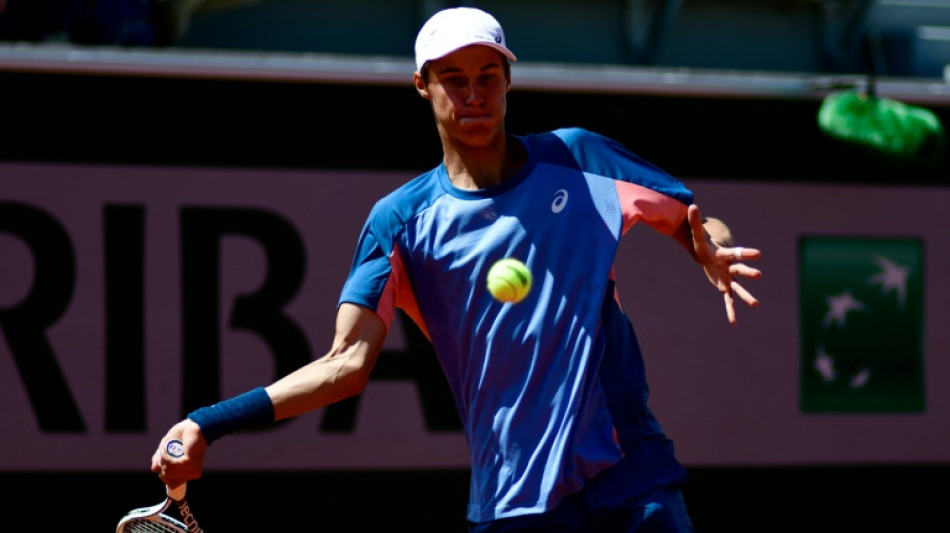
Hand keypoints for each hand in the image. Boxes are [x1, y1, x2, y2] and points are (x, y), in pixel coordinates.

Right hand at [150, 419, 207, 488]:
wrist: (193, 426)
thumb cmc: (181, 437)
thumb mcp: (166, 450)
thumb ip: (159, 461)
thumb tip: (155, 469)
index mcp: (188, 473)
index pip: (171, 484)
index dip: (163, 473)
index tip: (165, 461)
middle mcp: (192, 474)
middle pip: (166, 478)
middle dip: (162, 464)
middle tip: (167, 451)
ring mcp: (192, 469)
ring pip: (167, 472)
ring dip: (163, 458)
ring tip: (169, 447)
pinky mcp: (190, 463)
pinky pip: (170, 465)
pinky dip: (165, 455)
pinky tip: (169, 447)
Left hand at [688, 204, 760, 324]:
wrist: (708, 254)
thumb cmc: (703, 244)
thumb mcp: (697, 235)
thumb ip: (695, 221)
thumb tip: (692, 205)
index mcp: (725, 255)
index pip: (736, 253)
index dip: (746, 253)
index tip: (758, 254)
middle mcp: (730, 267)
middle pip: (740, 269)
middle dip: (749, 272)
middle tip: (759, 274)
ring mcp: (729, 278)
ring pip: (738, 288)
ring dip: (746, 296)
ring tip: (755, 304)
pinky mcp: (724, 286)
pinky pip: (728, 300)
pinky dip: (730, 311)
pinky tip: (733, 322)